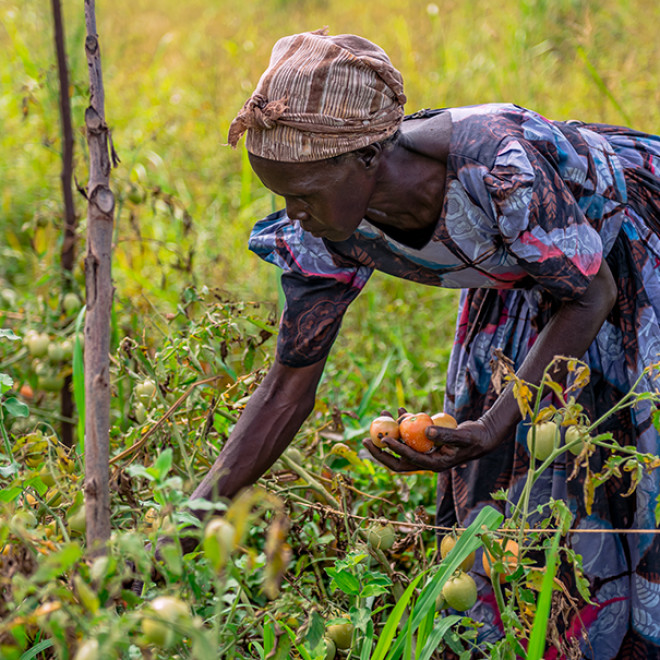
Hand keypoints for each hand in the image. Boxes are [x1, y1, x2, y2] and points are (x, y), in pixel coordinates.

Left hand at [363, 418, 499, 472]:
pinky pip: (410, 435)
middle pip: (397, 460)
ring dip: (389, 432)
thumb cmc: (475, 437)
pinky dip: (403, 424)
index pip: (408, 460)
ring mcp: (425, 453)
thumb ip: (445, 434)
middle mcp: (426, 461)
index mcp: (434, 465)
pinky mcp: (426, 443)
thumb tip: (425, 429)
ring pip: (401, 445)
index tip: (383, 439)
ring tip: (381, 415)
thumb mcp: (462, 435)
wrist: (482, 436)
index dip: (395, 450)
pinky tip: (398, 411)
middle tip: (365, 439)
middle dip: (379, 451)